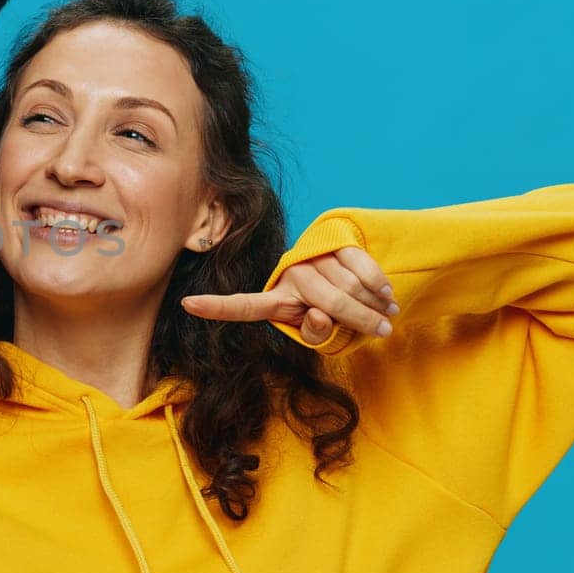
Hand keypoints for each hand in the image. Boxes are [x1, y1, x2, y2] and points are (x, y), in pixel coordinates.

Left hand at [181, 245, 399, 343]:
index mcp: (274, 299)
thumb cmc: (326, 309)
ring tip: (385, 314)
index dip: (215, 307)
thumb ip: (316, 331)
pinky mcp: (333, 240)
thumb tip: (320, 316)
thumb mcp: (318, 328)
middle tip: (383, 331)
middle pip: (329, 303)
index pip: (242, 305)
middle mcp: (288, 274)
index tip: (186, 304)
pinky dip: (379, 284)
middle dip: (361, 320)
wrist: (345, 268)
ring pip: (350, 286)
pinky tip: (387, 295)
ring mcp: (310, 255)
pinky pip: (363, 267)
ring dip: (375, 305)